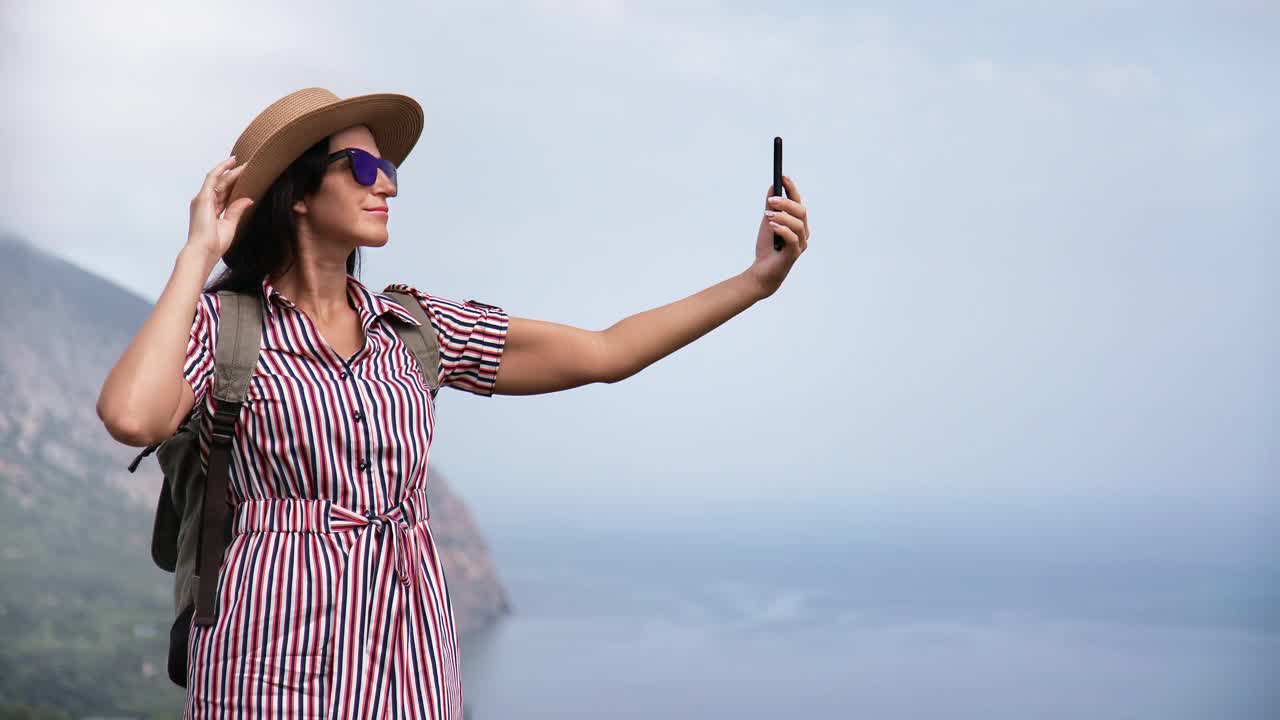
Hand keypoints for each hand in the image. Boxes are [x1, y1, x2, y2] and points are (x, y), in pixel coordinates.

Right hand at [184, 156, 254, 258]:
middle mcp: (205, 203)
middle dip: (235, 175)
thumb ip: (237, 210)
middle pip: (222, 185)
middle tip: (248, 166)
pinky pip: (213, 178)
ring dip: (231, 170)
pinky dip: (222, 169)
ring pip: (219, 179)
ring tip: (243, 162)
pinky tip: (232, 162)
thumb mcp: (230, 225)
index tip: (246, 177)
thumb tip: (248, 199)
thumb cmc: (214, 244)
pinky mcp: (203, 197)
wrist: (204, 250)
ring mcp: (203, 199)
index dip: (235, 185)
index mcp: (211, 211)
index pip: (225, 194)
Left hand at [745, 175, 809, 298]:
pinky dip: (783, 229)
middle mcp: (803, 233)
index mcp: (798, 224)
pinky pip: (793, 238)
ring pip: (798, 224)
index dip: (792, 189)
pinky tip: (772, 225)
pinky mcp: (794, 254)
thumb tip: (773, 187)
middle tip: (770, 200)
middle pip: (801, 211)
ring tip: (768, 214)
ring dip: (783, 216)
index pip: (798, 203)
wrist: (761, 272)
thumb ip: (771, 207)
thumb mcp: (767, 223)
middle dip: (786, 202)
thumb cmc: (767, 249)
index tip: (783, 177)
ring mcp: (800, 244)